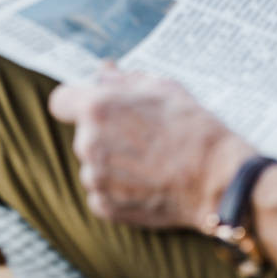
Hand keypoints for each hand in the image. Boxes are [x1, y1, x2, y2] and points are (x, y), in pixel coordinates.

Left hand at [49, 64, 253, 230]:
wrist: (215, 178)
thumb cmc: (191, 126)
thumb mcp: (161, 87)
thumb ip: (123, 78)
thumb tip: (103, 71)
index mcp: (97, 107)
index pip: (60, 100)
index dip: (76, 100)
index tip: (93, 105)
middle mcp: (88, 143)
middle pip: (83, 132)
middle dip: (104, 130)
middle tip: (140, 133)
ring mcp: (95, 178)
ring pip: (93, 162)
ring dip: (111, 160)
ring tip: (148, 159)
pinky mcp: (104, 206)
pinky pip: (101, 190)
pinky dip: (118, 186)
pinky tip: (146, 181)